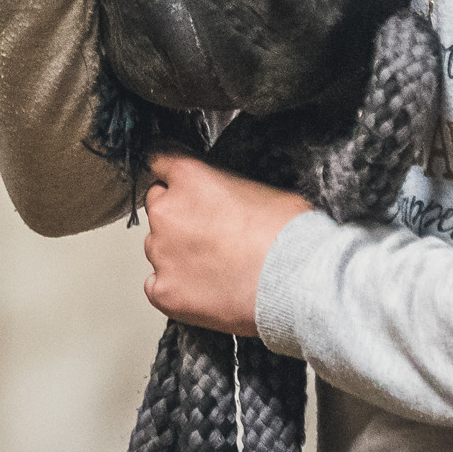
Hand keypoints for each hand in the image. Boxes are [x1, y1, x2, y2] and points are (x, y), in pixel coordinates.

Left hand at [142, 152, 311, 335]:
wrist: (295, 280)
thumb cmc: (286, 232)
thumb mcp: (256, 186)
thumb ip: (222, 187)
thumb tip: (221, 199)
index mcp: (189, 177)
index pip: (157, 159)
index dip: (168, 172)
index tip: (173, 180)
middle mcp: (167, 212)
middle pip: (156, 206)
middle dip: (175, 216)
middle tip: (206, 231)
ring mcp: (162, 253)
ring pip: (156, 248)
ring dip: (176, 253)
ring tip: (212, 266)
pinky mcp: (165, 291)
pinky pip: (156, 285)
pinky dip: (174, 287)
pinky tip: (202, 289)